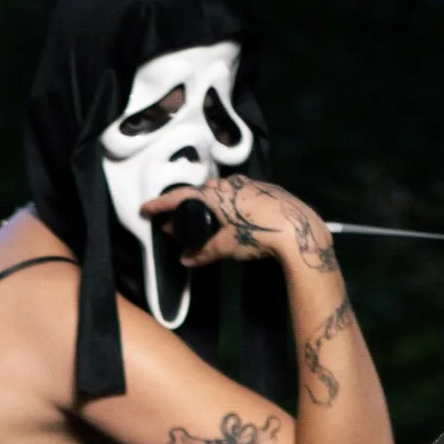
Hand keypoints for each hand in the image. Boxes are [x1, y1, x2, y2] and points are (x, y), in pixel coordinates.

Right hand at [140, 177, 338, 273]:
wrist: (298, 229)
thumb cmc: (256, 235)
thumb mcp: (226, 246)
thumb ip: (203, 252)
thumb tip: (185, 259)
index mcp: (215, 194)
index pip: (181, 197)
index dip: (161, 204)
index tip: (145, 208)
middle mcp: (230, 184)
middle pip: (200, 194)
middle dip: (185, 210)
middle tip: (175, 226)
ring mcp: (249, 184)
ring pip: (220, 194)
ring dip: (207, 207)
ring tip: (202, 224)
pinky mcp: (265, 190)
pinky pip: (237, 195)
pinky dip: (226, 206)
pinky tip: (230, 220)